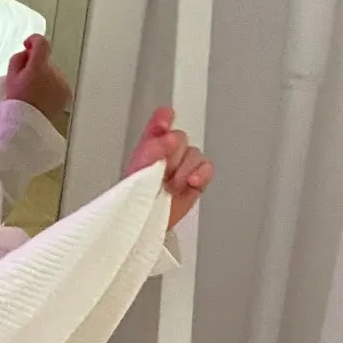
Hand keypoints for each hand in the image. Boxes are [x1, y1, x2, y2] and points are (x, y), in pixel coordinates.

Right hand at [5, 34, 71, 126]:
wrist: (28, 125)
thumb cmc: (17, 101)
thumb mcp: (10, 77)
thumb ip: (18, 59)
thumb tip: (27, 53)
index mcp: (39, 67)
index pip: (42, 43)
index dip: (33, 40)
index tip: (27, 45)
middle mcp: (54, 72)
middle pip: (45, 60)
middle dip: (36, 64)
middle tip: (25, 78)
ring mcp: (62, 83)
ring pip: (52, 71)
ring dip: (44, 75)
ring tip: (33, 91)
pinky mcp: (66, 93)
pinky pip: (58, 83)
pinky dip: (51, 86)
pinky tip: (42, 97)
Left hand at [125, 107, 212, 230]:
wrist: (146, 223)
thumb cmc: (135, 199)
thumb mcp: (138, 168)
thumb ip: (153, 148)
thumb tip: (170, 137)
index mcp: (150, 144)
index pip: (160, 120)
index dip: (163, 119)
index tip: (162, 125)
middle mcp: (168, 151)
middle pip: (181, 137)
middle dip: (173, 154)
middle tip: (163, 170)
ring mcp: (184, 164)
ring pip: (195, 153)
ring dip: (184, 169)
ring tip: (172, 184)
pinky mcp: (197, 178)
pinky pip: (207, 167)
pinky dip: (201, 174)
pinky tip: (191, 181)